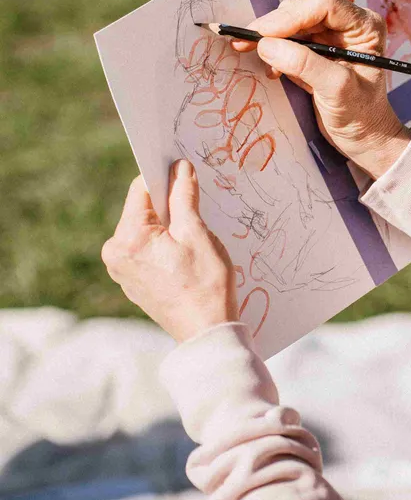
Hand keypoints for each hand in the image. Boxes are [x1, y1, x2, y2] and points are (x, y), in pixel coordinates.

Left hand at [102, 161, 237, 342]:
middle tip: (196, 215)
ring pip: (146, 228)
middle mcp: (115, 253)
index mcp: (127, 238)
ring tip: (192, 241)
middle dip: (169, 205)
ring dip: (169, 225)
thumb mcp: (197, 233)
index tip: (185, 173)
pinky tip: (184, 257)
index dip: (165, 177)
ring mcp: (121, 269)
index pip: (141, 189)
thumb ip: (184, 196)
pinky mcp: (131, 279)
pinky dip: (164, 243)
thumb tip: (180, 168)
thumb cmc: (204, 284)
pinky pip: (146, 248)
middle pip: (143, 209)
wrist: (206, 331)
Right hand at [232, 0, 410, 177]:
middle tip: (245, 40)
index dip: (291, 16)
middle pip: (304, 10)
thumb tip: (267, 45)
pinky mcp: (315, 50)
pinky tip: (272, 70)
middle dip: (274, 25)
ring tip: (253, 53)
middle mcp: (348, 24)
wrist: (363, 137)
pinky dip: (274, 50)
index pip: (324, 5)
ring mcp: (331, 36)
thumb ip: (304, 64)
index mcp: (364, 26)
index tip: (264, 33)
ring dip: (270, 37)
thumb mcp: (336, 89)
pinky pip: (288, 39)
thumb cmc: (360, 114)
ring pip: (292, 22)